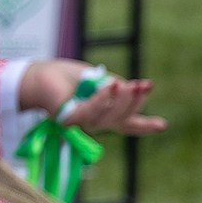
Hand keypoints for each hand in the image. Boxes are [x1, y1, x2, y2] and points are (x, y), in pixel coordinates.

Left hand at [21, 59, 165, 135]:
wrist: (38, 76)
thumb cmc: (67, 77)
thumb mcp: (98, 79)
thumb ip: (114, 87)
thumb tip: (127, 91)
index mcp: (103, 114)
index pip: (127, 124)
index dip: (145, 126)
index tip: (163, 125)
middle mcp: (94, 123)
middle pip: (122, 119)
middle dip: (136, 102)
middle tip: (146, 84)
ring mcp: (82, 124)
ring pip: (109, 117)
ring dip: (123, 100)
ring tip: (129, 84)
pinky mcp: (69, 120)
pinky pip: (92, 111)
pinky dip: (104, 98)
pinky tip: (111, 85)